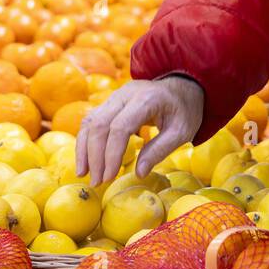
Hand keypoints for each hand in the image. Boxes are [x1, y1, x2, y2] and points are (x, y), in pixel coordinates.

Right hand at [76, 74, 204, 185]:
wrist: (182, 86)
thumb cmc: (184, 110)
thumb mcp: (181, 132)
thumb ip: (159, 150)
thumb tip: (138, 173)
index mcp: (147, 99)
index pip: (120, 127)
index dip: (111, 153)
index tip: (109, 177)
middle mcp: (126, 93)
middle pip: (100, 124)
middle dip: (95, 156)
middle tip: (96, 182)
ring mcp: (115, 96)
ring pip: (91, 121)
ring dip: (85, 149)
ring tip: (84, 174)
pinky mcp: (110, 101)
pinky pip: (92, 120)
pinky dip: (85, 140)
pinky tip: (85, 160)